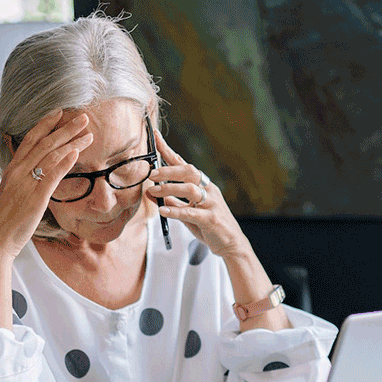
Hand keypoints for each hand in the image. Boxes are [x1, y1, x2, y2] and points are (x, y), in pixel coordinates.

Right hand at [0, 109, 92, 259]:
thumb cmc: (6, 221)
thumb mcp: (13, 194)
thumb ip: (24, 181)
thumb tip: (38, 176)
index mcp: (12, 169)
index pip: (30, 139)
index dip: (45, 124)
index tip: (59, 113)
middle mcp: (18, 171)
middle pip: (44, 142)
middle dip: (65, 127)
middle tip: (82, 117)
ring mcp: (26, 183)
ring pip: (51, 154)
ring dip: (71, 140)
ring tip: (88, 132)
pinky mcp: (36, 197)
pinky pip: (51, 174)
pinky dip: (64, 161)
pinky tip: (76, 151)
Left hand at [145, 130, 247, 258]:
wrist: (231, 244)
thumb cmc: (209, 226)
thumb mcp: (188, 212)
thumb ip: (173, 201)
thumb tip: (152, 191)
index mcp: (203, 185)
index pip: (183, 164)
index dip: (169, 150)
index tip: (155, 137)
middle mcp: (209, 190)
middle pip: (189, 172)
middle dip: (168, 170)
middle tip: (151, 174)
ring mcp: (212, 203)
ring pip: (190, 189)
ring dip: (169, 188)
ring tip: (153, 191)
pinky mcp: (211, 219)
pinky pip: (191, 212)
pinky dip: (176, 211)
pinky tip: (163, 211)